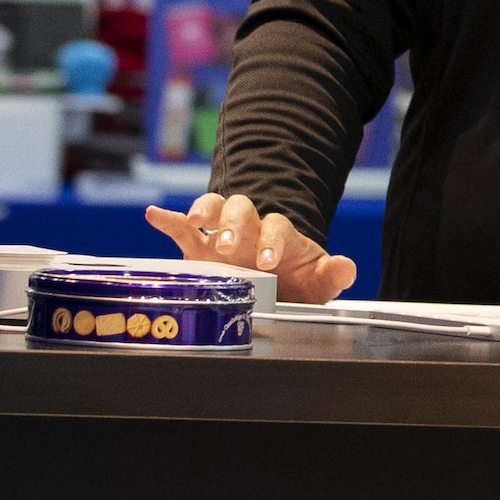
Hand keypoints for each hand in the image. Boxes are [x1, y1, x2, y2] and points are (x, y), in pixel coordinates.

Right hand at [145, 191, 363, 300]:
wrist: (275, 291)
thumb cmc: (296, 287)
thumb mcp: (317, 286)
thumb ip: (332, 276)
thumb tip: (347, 266)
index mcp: (280, 235)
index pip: (277, 225)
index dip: (272, 240)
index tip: (268, 262)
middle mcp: (250, 228)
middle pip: (242, 208)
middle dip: (234, 224)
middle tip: (229, 246)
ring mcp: (222, 235)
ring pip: (215, 208)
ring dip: (204, 211)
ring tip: (194, 221)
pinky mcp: (198, 248)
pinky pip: (182, 228)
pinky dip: (168, 220)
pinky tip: (153, 214)